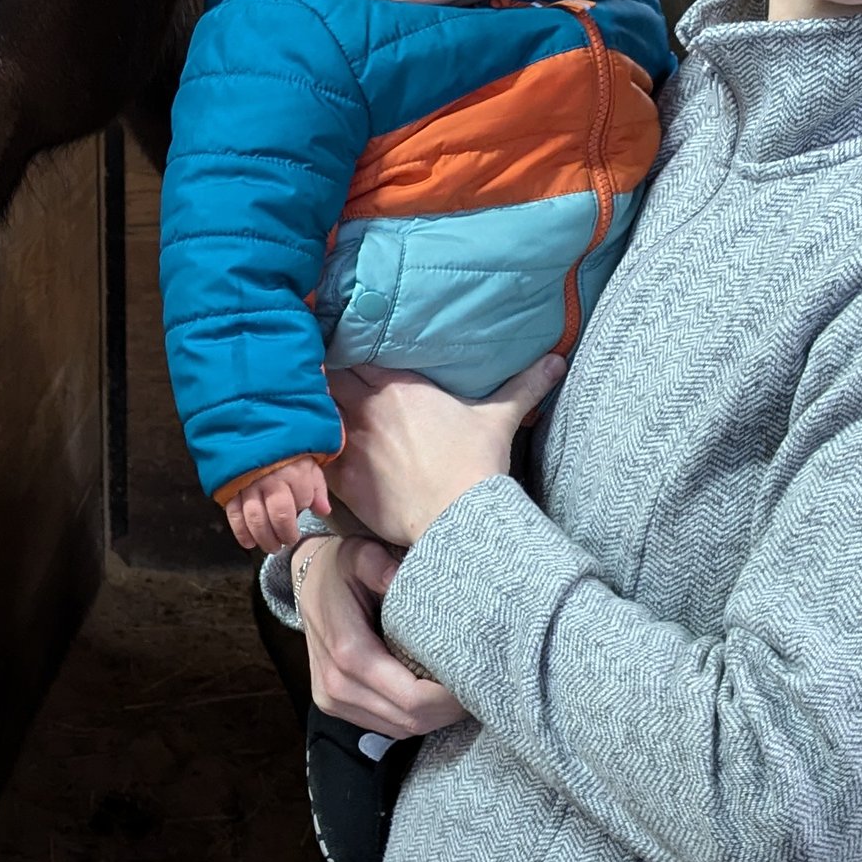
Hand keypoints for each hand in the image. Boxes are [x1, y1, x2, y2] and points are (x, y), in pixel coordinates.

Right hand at [223, 455, 330, 553]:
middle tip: (287, 541)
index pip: (303, 499)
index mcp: (293, 471)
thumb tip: (323, 511)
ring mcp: (248, 485)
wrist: (250, 431)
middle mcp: (271, 479)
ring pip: (256, 519)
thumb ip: (317, 486)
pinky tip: (249, 543)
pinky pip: (235, 515)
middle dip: (285, 534)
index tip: (302, 508)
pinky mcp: (231, 490)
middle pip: (279, 515)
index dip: (304, 506)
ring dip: (264, 538)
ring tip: (272, 546)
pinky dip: (241, 532)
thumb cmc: (284, 449)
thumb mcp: (307, 460)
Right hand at [296, 535, 467, 740]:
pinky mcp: (333, 705)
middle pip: (410, 720)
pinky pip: (385, 725)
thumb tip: (402, 578)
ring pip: (400, 728)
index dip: (450, 699)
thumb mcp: (360, 554)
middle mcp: (336, 685)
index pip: (412, 699)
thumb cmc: (339, 567)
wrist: (305, 580)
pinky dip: (413, 716)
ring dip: (434, 716)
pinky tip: (433, 695)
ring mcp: (332, 700)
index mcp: (348, 653)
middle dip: (449, 710)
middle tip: (481, 687)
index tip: (479, 680)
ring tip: (461, 690)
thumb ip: (379, 565)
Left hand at [328, 356, 564, 548]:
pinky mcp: (343, 476)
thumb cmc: (476, 465)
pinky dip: (307, 451)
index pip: (354, 349)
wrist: (458, 517)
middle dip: (322, 374)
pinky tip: (306, 451)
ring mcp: (351, 441)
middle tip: (316, 376)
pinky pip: (310, 455)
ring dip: (310, 411)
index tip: (338, 344)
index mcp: (399, 384)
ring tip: (304, 409)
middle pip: (327, 375)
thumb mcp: (500, 417)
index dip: (343, 347)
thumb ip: (524, 384)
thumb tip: (557, 359)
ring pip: (313, 412)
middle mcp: (369, 407)